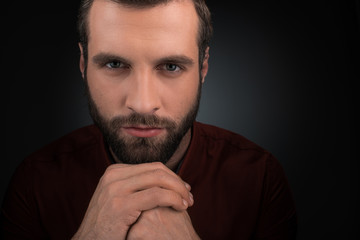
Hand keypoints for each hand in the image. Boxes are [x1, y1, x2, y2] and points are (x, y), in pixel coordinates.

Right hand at [72, 162, 192, 239]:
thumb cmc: (109, 227)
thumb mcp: (119, 200)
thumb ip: (136, 188)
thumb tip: (163, 182)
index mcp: (115, 171)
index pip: (152, 167)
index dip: (173, 177)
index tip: (184, 189)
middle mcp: (114, 175)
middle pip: (158, 170)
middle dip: (178, 182)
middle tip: (190, 196)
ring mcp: (115, 188)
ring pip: (159, 179)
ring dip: (179, 189)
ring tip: (188, 202)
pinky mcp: (121, 204)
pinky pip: (156, 195)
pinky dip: (173, 198)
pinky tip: (181, 207)